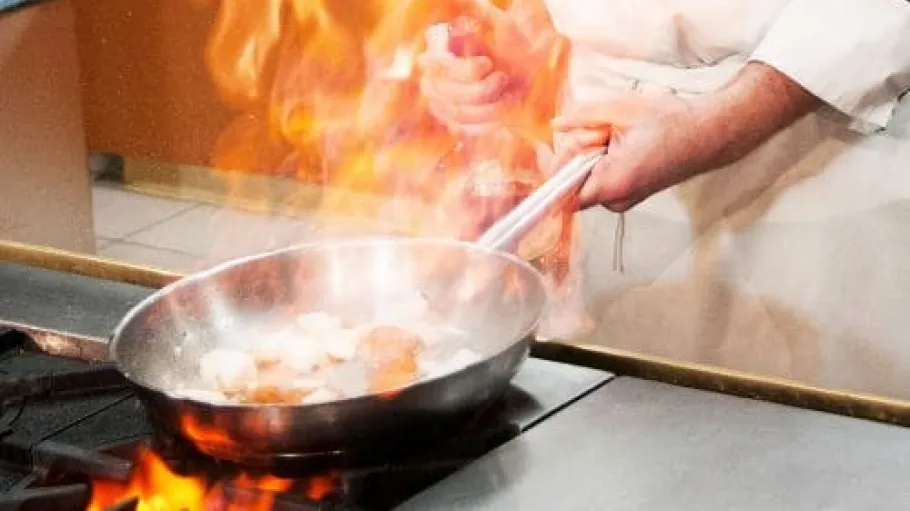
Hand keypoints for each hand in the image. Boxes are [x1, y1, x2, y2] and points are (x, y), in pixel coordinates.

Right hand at [416, 2, 547, 133]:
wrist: (528, 72)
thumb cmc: (513, 44)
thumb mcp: (498, 23)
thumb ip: (475, 10)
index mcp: (436, 52)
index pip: (434, 67)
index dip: (462, 71)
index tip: (487, 64)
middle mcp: (432, 78)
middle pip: (447, 94)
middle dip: (481, 91)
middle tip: (503, 79)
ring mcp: (441, 102)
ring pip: (457, 114)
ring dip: (488, 108)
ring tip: (508, 95)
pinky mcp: (453, 122)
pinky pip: (464, 129)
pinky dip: (487, 122)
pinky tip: (501, 108)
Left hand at [553, 91, 699, 211]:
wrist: (709, 134)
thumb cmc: (670, 122)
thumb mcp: (621, 110)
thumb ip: (583, 118)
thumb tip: (556, 126)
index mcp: (612, 183)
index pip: (564, 195)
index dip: (555, 171)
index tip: (553, 147)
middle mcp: (617, 199)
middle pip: (573, 183)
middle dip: (578, 153)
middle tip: (602, 132)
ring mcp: (624, 200)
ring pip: (588, 180)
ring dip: (592, 155)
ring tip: (618, 136)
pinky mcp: (630, 194)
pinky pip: (602, 179)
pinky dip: (604, 160)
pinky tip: (623, 144)